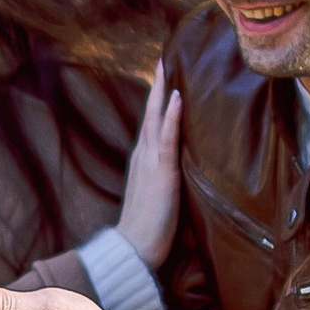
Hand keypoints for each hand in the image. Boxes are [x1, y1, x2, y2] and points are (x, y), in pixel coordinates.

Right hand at [115, 60, 185, 273]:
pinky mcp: (161, 172)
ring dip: (162, 91)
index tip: (164, 78)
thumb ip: (162, 181)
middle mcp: (143, 157)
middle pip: (150, 114)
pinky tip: (176, 96)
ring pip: (155, 118)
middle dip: (157, 87)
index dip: (157, 102)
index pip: (151, 125)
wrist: (134, 249)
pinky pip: (166, 138)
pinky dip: (170, 116)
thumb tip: (176, 173)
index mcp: (142, 163)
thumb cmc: (147, 231)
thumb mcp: (156, 198)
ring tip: (167, 66)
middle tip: (162, 60)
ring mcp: (150, 163)